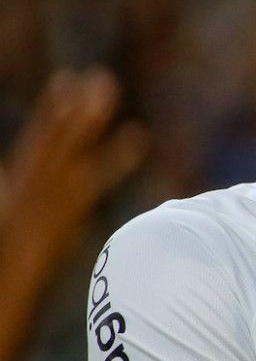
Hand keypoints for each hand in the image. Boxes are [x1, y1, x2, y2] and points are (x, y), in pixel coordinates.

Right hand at [0, 68, 145, 277]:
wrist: (4, 284)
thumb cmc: (9, 257)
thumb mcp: (10, 213)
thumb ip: (11, 192)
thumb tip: (7, 176)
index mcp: (20, 183)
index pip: (39, 139)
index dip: (53, 110)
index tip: (67, 80)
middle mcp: (31, 184)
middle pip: (56, 137)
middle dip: (76, 107)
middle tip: (100, 77)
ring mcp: (47, 197)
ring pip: (70, 148)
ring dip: (89, 119)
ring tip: (110, 91)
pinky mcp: (63, 213)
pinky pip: (92, 180)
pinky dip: (115, 158)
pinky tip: (138, 137)